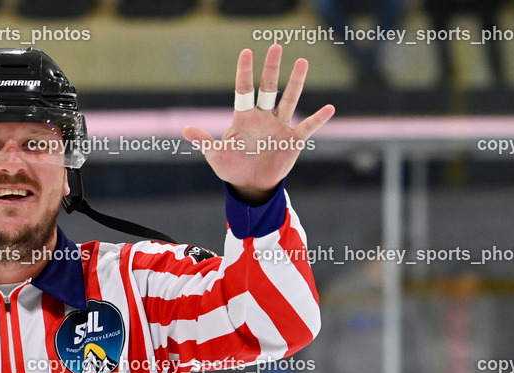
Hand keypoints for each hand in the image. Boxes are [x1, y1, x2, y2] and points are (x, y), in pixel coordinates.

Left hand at [183, 44, 334, 202]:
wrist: (250, 186)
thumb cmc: (232, 167)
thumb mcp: (215, 155)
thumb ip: (203, 141)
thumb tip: (184, 130)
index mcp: (244, 117)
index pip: (244, 89)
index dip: (245, 72)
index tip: (246, 52)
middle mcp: (263, 116)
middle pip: (268, 88)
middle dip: (271, 68)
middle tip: (276, 46)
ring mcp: (279, 126)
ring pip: (289, 100)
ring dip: (296, 82)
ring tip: (302, 62)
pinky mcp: (293, 140)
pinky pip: (307, 127)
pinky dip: (318, 119)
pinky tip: (329, 108)